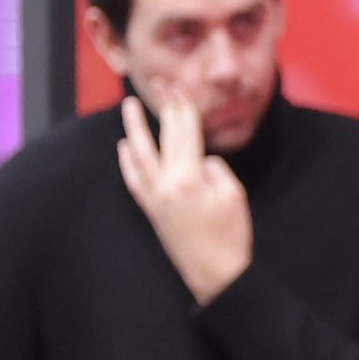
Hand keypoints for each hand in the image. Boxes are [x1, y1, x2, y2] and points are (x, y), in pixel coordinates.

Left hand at [116, 93, 253, 304]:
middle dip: (161, 109)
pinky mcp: (151, 208)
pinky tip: (125, 148)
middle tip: (158, 85)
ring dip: (134, 129)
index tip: (177, 87)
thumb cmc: (231, 235)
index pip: (183, 132)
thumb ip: (213, 169)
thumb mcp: (233, 194)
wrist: (215, 274)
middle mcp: (163, 182)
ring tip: (129, 107)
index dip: (182, 108)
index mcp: (186, 176)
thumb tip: (198, 162)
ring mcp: (153, 196)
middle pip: (161, 138)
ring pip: (139, 154)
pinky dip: (128, 161)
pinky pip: (134, 178)